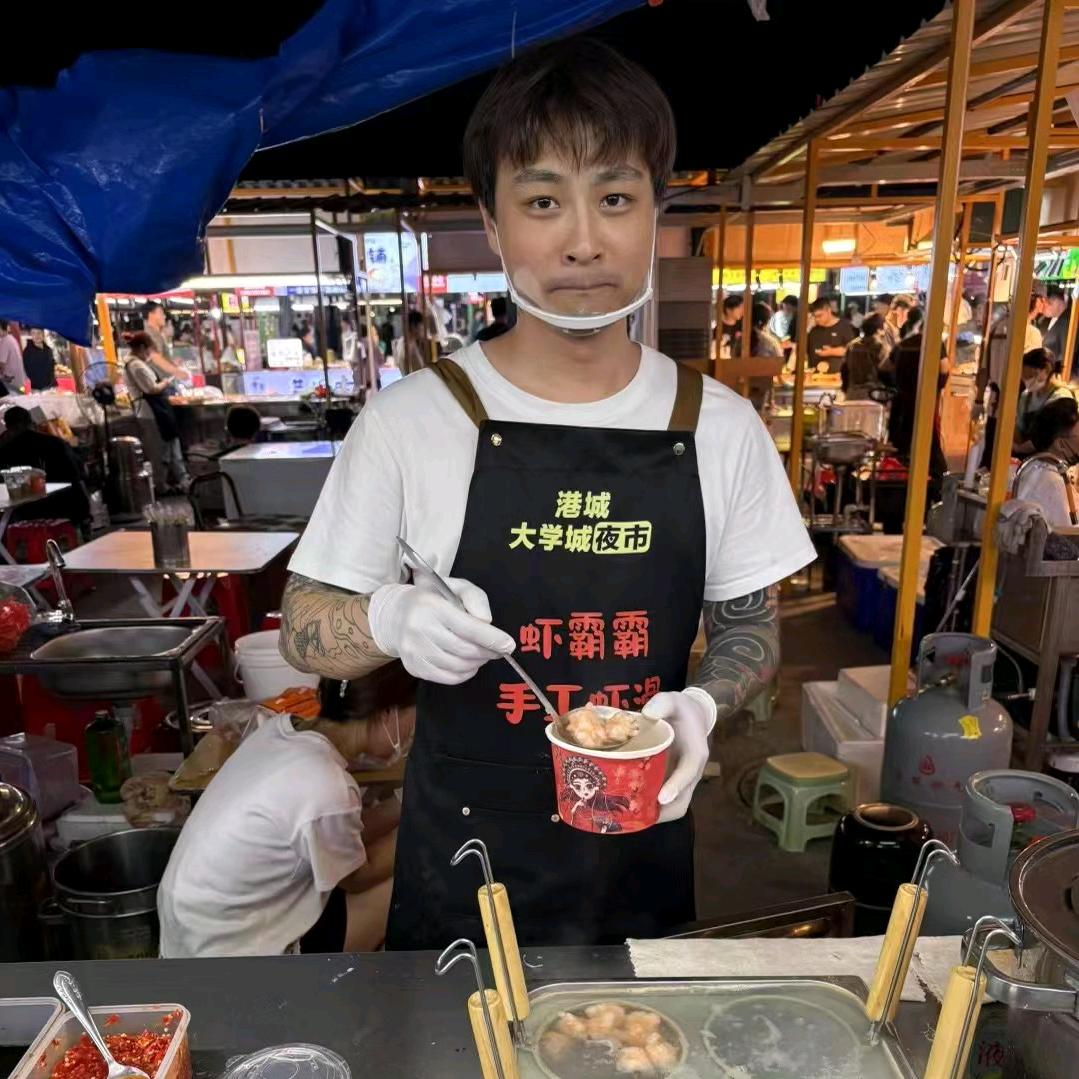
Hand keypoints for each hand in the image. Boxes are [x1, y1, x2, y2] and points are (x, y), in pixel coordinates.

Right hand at [368, 570, 514, 684]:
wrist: (395, 616)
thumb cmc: (433, 599)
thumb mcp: (455, 586)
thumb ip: (475, 598)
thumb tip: (487, 622)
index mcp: (430, 606)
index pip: (466, 626)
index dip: (491, 638)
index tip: (508, 645)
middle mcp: (418, 629)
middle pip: (464, 650)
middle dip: (487, 652)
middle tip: (498, 650)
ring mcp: (413, 651)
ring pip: (457, 666)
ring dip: (477, 663)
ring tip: (483, 654)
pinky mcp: (413, 667)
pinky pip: (447, 678)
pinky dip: (464, 674)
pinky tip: (469, 664)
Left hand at [642, 688, 716, 821]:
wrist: (693, 715)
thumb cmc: (682, 709)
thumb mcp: (674, 700)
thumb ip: (662, 703)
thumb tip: (647, 714)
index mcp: (695, 754)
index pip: (688, 773)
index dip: (676, 786)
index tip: (661, 798)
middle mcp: (691, 773)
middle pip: (681, 801)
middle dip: (661, 811)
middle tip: (636, 813)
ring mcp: (682, 781)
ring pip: (673, 807)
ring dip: (653, 813)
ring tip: (629, 814)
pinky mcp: (672, 782)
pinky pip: (665, 802)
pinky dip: (650, 807)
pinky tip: (629, 805)